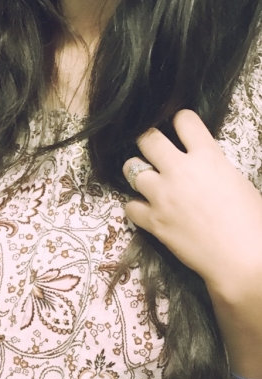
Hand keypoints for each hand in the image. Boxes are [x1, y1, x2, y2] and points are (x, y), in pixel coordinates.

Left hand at [122, 109, 261, 301]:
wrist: (243, 259)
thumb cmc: (253, 223)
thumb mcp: (239, 182)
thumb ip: (214, 166)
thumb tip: (203, 165)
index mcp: (207, 156)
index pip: (183, 119)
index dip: (180, 121)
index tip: (179, 130)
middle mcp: (180, 170)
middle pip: (148, 138)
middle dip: (149, 141)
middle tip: (154, 150)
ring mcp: (162, 195)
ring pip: (131, 169)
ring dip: (138, 173)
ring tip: (148, 181)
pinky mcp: (153, 220)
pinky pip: (129, 205)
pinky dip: (136, 207)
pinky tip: (146, 211)